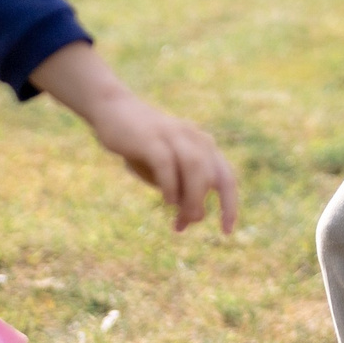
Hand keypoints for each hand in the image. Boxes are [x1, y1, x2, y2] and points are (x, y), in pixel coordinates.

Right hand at [29, 42, 239, 232]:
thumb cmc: (142, 146)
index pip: (227, 178)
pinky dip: (170, 185)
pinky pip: (167, 163)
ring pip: (195, 167)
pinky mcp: (151, 137)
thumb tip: (190, 219)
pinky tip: (167, 202)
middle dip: (203, 204)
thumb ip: (179, 190)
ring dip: (192, 197)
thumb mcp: (164, 171)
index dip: (230, 205)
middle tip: (187, 223)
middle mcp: (194, 138)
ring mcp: (173, 136)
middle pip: (213, 175)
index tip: (226, 231)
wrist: (114, 111)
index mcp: (204, 146)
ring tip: (182, 218)